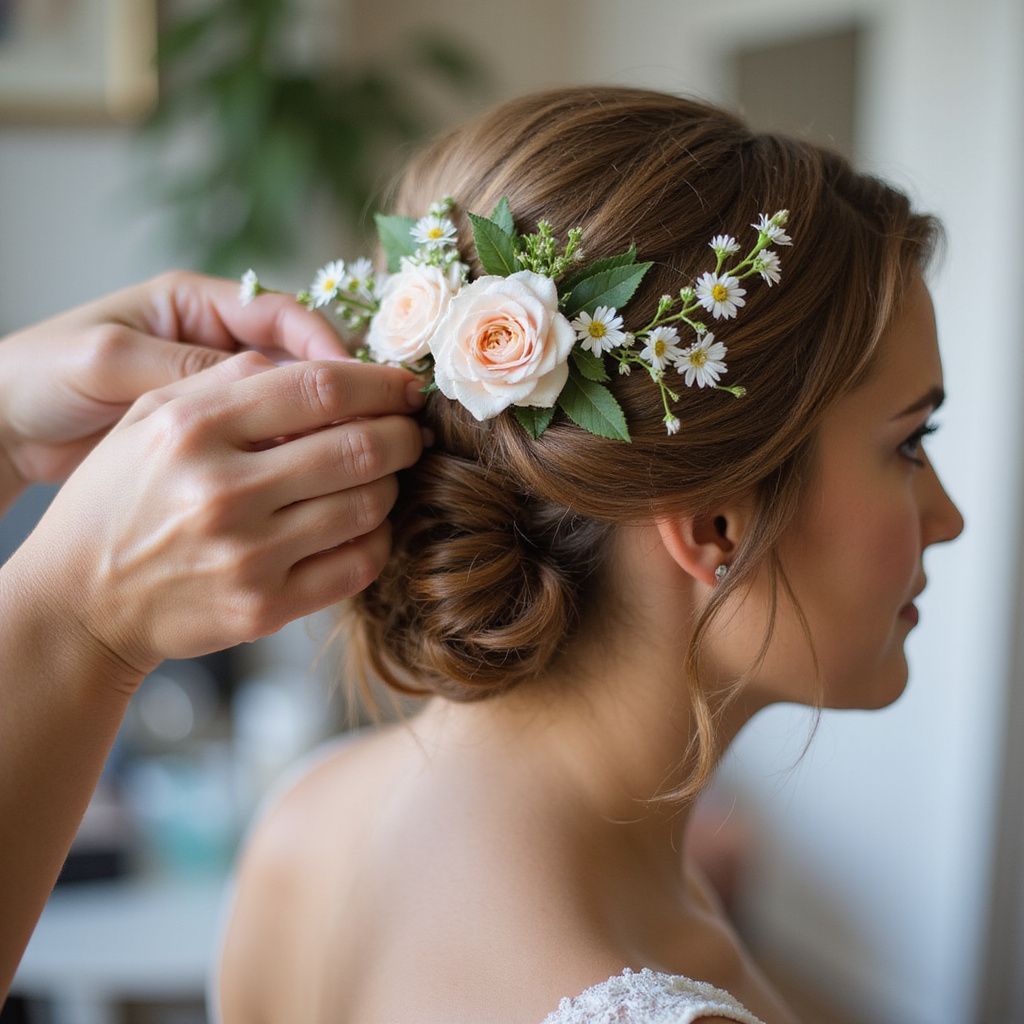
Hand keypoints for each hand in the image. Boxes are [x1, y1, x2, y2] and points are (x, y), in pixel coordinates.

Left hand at [0, 270, 349, 485]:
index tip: (356, 381)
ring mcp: (220, 395)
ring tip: (358, 458)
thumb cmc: (46, 373)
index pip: (283, 316)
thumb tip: (265, 383)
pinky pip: (272, 443)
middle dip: (346, 390)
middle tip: (384, 424)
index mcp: (196, 305)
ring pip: (295, 408)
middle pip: (304, 362)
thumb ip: (186, 367)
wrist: (6, 427)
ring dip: (326, 431)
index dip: (327, 346)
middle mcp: (218, 344)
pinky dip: (295, 459)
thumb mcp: (111, 361)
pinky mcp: (218, 438)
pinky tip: (314, 483)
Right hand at [3, 352, 426, 687]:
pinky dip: (379, 539)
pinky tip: (366, 525)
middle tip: (411, 433)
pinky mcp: (265, 608)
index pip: (321, 387)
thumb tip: (317, 365)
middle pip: (360, 447)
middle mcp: (223, 491)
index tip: (406, 388)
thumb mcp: (149, 418)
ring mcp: (247, 556)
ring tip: (384, 477)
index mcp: (194, 430)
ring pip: (368, 506)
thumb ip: (227, 380)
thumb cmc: (120, 500)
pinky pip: (359, 565)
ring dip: (393, 486)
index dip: (382, 382)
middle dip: (404, 435)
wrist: (81, 602)